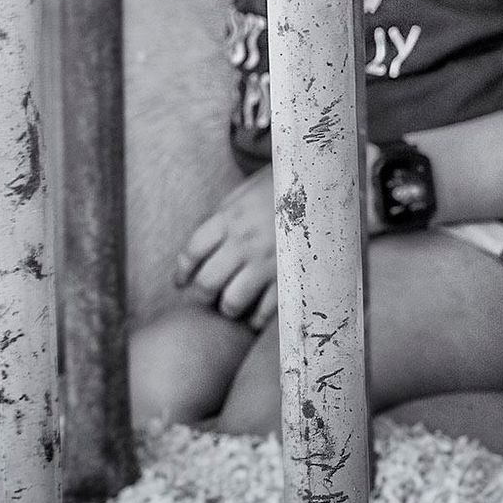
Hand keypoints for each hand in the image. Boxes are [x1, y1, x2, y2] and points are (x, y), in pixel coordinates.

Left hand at [175, 166, 278, 328]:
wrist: (321, 183)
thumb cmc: (279, 188)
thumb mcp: (243, 193)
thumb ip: (221, 219)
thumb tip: (200, 249)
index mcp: (230, 217)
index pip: (193, 252)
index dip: (182, 272)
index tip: (181, 282)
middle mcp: (245, 241)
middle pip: (207, 282)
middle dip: (202, 295)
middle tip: (207, 296)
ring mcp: (268, 261)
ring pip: (233, 302)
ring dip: (228, 308)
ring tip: (231, 306)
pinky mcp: (290, 275)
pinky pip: (266, 310)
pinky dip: (256, 318)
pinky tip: (256, 316)